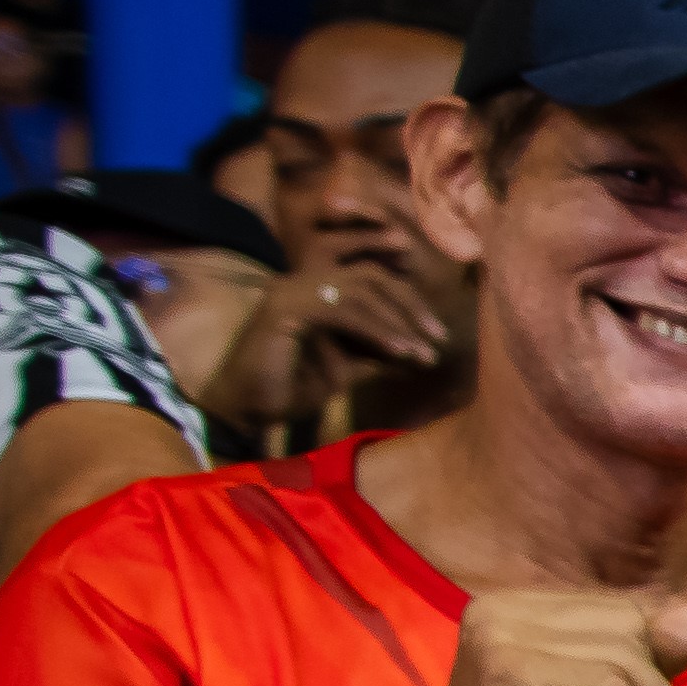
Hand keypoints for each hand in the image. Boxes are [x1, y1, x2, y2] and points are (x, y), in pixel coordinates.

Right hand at [198, 254, 451, 427]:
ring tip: (423, 351)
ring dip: (398, 321)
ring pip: (360, 291)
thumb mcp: (347, 367)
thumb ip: (378, 352)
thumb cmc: (291, 388)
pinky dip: (376, 330)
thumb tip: (421, 351)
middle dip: (411, 304)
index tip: (438, 331)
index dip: (409, 299)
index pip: (371, 279)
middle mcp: (301, 281)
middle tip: (439, 336)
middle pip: (370, 276)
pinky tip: (400, 351)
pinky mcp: (284, 308)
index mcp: (315, 290)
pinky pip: (341, 310)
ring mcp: (290, 290)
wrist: (247, 408)